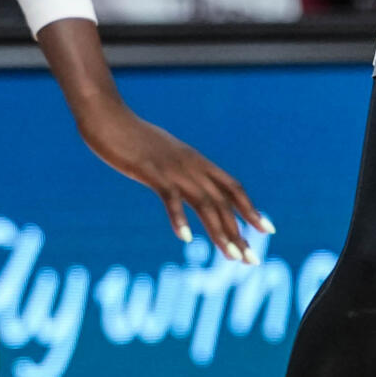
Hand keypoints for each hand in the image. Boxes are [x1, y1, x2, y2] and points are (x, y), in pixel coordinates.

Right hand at [78, 101, 271, 262]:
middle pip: (224, 202)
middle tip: (253, 260)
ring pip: (205, 204)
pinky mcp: (152, 171)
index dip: (251, 208)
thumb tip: (185, 183)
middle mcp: (192, 165)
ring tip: (232, 256)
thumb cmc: (131, 137)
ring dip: (219, 232)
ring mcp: (173, 168)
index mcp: (196, 161)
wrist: (107, 116)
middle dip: (240, 232)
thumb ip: (177, 168)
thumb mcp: (162, 154)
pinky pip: (170, 198)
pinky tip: (185, 238)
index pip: (233, 187)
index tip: (268, 229)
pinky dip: (179, 218)